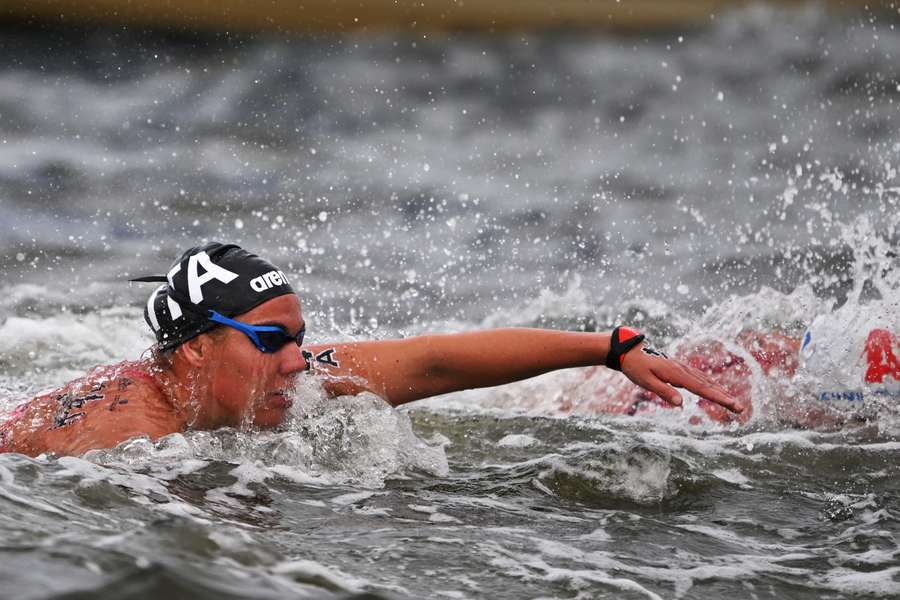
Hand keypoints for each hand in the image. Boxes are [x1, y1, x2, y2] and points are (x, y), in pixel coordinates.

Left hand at [620, 343, 743, 413]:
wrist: (629, 350)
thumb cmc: (636, 367)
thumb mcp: (645, 381)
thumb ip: (663, 391)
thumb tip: (680, 404)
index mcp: (676, 374)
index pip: (701, 389)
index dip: (718, 398)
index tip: (732, 404)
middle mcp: (683, 370)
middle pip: (708, 385)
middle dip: (725, 397)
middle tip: (740, 409)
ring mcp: (682, 368)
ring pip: (705, 381)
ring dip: (720, 392)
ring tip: (733, 403)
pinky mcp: (679, 369)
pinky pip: (699, 378)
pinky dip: (710, 385)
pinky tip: (716, 390)